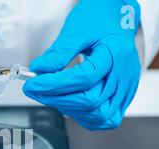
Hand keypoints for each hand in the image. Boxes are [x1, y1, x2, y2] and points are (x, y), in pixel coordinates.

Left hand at [23, 0, 140, 129]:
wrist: (118, 20)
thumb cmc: (100, 21)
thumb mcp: (77, 29)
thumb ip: (58, 52)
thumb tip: (38, 70)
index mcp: (115, 54)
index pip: (83, 78)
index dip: (54, 84)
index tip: (33, 84)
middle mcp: (124, 76)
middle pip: (90, 101)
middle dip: (56, 99)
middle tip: (35, 90)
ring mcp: (125, 90)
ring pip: (98, 115)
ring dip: (69, 109)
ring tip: (51, 96)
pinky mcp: (122, 99)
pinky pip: (106, 119)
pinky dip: (85, 116)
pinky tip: (70, 104)